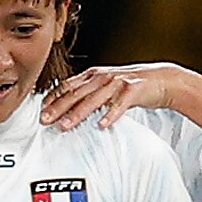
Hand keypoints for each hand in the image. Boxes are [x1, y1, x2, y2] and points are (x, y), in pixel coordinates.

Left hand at [41, 63, 186, 130]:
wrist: (160, 80)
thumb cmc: (130, 87)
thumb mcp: (106, 87)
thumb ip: (88, 94)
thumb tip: (67, 108)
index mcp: (93, 75)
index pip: (67, 86)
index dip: (53, 99)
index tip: (40, 112)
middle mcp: (103, 77)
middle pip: (76, 93)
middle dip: (59, 108)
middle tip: (45, 121)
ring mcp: (118, 83)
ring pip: (94, 99)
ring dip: (78, 113)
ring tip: (66, 126)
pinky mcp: (133, 91)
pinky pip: (120, 105)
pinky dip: (110, 115)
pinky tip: (102, 125)